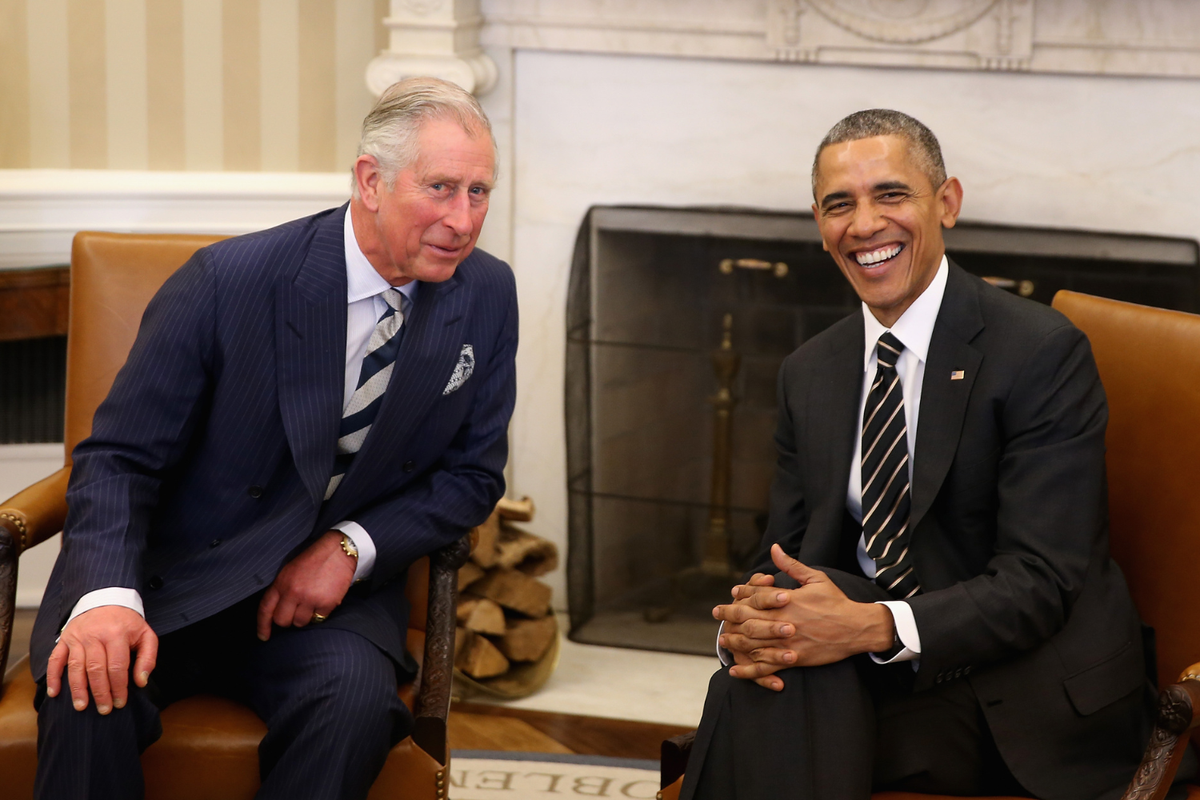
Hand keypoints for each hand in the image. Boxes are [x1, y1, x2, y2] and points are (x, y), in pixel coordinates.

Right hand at [45, 605, 157, 714]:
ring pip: (75, 667)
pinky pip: (56, 659)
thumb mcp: (146, 634)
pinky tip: (55, 693)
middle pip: (95, 670)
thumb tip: (140, 682)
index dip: (118, 687)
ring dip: (78, 689)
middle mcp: (95, 636)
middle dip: (100, 693)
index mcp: (116, 634)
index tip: (120, 703)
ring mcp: (77, 638)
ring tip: (81, 707)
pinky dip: (53, 676)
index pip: (117, 666)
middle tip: (104, 710)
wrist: (106, 598)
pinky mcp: (65, 639)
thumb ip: (147, 658)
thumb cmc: (127, 622)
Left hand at [257, 531, 355, 640]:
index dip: (262, 625)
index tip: (263, 637)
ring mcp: (310, 598)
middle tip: (296, 611)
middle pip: (282, 620)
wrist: (338, 550)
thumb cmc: (314, 559)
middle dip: (288, 620)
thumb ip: (282, 589)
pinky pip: (319, 618)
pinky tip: (324, 599)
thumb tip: (278, 611)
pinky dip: (321, 612)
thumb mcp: (291, 570)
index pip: (265, 608)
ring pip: (300, 623)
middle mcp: (293, 592)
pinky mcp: (327, 603)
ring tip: (312, 603)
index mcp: (281, 582)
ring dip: (305, 617)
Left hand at [715, 545, 893, 689]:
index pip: (757, 595)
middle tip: (717, 613)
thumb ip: (791, 565)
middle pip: (749, 619)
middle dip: (730, 615)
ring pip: (753, 643)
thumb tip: (774, 548)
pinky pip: (767, 666)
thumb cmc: (836, 601)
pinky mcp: (794, 659)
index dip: (743, 593)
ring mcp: (788, 642)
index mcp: (788, 600)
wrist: (857, 628)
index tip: (734, 592)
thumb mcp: (816, 578)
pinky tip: (736, 669)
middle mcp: (785, 621)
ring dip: (735, 641)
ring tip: (723, 639)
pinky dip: (749, 669)